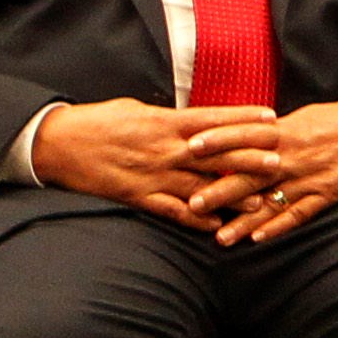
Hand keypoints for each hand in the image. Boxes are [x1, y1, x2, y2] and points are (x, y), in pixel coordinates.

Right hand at [29, 101, 280, 226]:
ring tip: (260, 201)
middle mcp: (164, 149)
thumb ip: (170, 119)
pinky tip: (215, 226)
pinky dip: (193, 219)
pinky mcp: (137, 196)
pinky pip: (170, 210)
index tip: (271, 118)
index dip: (244, 119)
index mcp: (165, 122)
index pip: (214, 118)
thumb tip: (196, 119)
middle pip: (216, 154)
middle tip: (280, 161)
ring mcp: (152, 174)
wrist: (57, 143)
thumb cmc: (98, 121)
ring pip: (199, 186)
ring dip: (231, 195)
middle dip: (249, 158)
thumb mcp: (139, 110)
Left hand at [177, 100, 337, 244]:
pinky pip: (300, 213)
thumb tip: (242, 134)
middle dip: (221, 190)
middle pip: (252, 174)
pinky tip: (260, 239)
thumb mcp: (304, 117)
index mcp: (288, 131)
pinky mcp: (327, 194)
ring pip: (272, 201)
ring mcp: (310, 177)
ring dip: (245, 221)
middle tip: (192, 204)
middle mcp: (294, 156)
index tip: (190, 146)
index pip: (246, 134)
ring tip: (221, 237)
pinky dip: (280, 226)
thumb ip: (273, 130)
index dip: (219, 140)